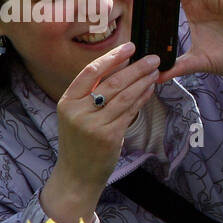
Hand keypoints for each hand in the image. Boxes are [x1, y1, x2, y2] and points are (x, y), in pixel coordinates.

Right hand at [43, 43, 160, 222]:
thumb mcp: (76, 115)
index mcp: (67, 101)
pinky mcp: (109, 137)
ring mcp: (94, 125)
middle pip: (112, 82)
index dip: (112, 57)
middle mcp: (78, 112)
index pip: (90, 72)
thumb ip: (91, 95)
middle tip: (153, 58)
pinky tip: (150, 90)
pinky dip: (142, 98)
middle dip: (136, 67)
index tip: (129, 47)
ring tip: (155, 71)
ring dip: (143, 81)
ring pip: (124, 96)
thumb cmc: (79, 142)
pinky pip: (130, 112)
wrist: (76, 175)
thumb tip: (120, 68)